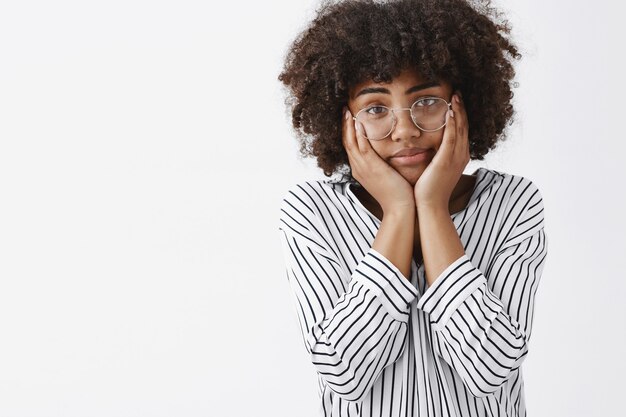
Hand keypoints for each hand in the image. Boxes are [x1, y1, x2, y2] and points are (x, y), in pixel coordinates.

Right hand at [342, 107, 414, 213]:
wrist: (400, 208)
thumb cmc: (397, 193)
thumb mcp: (386, 176)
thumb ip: (382, 165)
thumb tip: (388, 156)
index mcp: (360, 170)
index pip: (350, 146)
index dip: (348, 131)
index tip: (349, 118)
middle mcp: (358, 168)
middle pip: (346, 142)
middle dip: (345, 125)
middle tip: (344, 110)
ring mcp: (363, 168)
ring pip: (350, 143)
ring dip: (349, 126)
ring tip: (348, 111)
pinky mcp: (371, 168)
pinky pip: (362, 147)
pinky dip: (358, 135)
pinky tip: (358, 122)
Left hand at [414, 92, 469, 207]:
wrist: (429, 207)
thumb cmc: (428, 190)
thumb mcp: (435, 170)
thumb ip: (435, 157)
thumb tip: (428, 149)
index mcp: (459, 157)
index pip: (462, 131)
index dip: (460, 115)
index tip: (456, 100)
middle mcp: (461, 155)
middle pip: (464, 126)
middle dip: (461, 108)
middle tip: (458, 92)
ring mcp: (455, 158)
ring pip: (460, 129)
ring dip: (458, 111)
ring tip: (455, 96)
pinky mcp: (446, 161)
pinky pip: (451, 138)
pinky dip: (452, 124)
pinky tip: (449, 111)